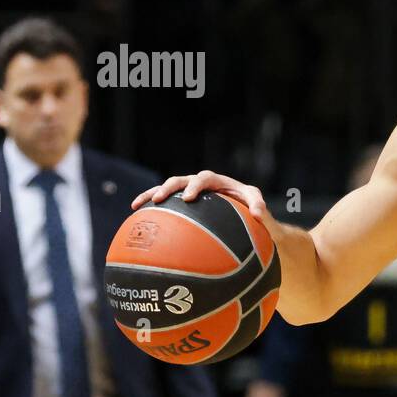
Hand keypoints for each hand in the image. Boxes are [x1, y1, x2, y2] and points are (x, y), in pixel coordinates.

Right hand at [131, 170, 273, 228]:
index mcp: (219, 183)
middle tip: (160, 199)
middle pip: (181, 180)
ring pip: (168, 189)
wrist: (249, 218)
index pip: (206, 178)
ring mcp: (190, 194)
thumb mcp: (260, 208)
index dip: (196, 186)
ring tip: (137, 205)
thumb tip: (258, 213)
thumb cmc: (255, 212)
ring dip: (152, 195)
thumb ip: (260, 208)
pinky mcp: (183, 204)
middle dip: (169, 188)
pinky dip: (150, 208)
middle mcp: (202, 185)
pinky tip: (135, 217)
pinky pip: (165, 205)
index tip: (189, 198)